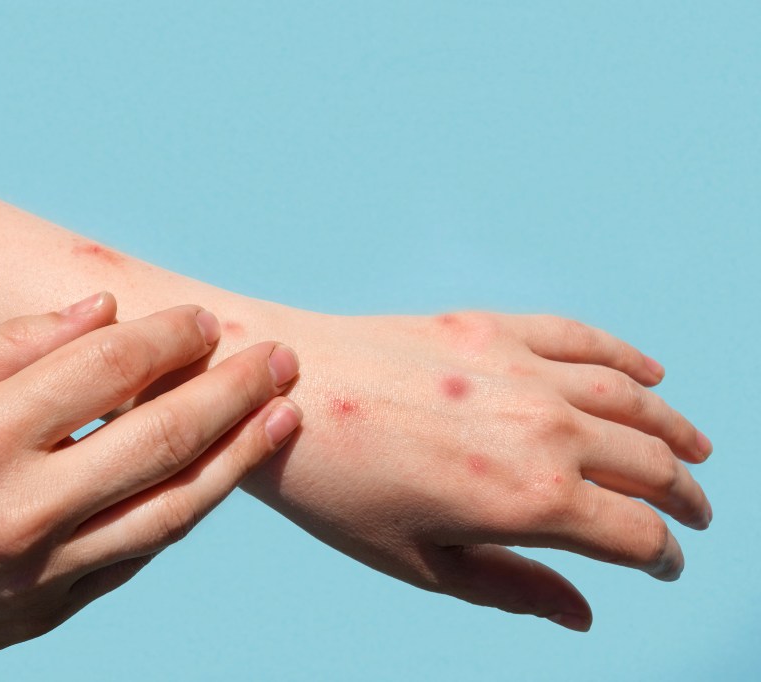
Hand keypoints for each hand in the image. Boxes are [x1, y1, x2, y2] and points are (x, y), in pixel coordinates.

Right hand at [0, 293, 301, 679]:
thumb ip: (10, 344)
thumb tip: (104, 307)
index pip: (107, 368)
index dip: (168, 336)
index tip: (203, 319)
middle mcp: (24, 506)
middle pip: (161, 435)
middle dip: (233, 389)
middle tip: (280, 358)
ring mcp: (48, 567)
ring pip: (175, 505)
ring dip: (241, 455)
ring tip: (286, 414)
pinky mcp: (59, 607)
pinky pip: (145, 550)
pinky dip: (192, 505)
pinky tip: (225, 471)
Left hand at [244, 309, 710, 630]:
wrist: (282, 392)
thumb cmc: (339, 489)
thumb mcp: (422, 564)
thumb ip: (513, 588)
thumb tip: (584, 614)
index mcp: (532, 499)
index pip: (636, 533)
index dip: (662, 555)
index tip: (665, 564)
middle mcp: (545, 428)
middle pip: (650, 464)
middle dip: (683, 496)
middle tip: (696, 514)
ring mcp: (522, 369)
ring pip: (632, 400)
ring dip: (674, 429)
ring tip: (698, 450)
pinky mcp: (492, 327)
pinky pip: (583, 338)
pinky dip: (627, 358)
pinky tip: (649, 374)